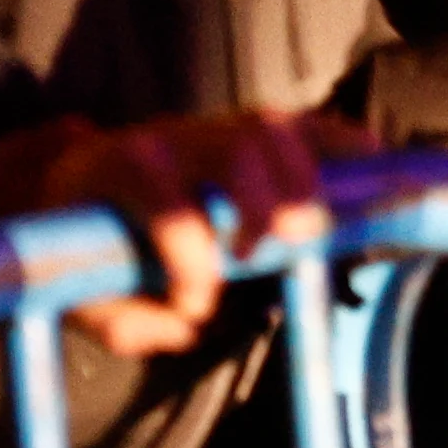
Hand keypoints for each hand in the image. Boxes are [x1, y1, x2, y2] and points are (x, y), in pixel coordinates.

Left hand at [0, 111, 358, 358]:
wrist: (76, 187)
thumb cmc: (80, 249)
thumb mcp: (77, 295)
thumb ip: (121, 319)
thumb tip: (182, 324)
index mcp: (116, 169)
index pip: (159, 196)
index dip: (186, 251)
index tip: (198, 304)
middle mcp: (167, 137)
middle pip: (227, 148)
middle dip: (259, 199)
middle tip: (276, 249)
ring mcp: (210, 127)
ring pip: (267, 130)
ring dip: (301, 177)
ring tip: (317, 229)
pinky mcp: (244, 130)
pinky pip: (297, 123)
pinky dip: (336, 138)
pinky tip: (371, 158)